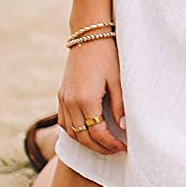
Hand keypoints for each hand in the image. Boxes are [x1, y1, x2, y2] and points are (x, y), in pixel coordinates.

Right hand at [58, 37, 127, 155]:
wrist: (88, 35)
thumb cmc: (108, 56)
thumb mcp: (118, 80)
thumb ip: (120, 106)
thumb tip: (123, 128)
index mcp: (86, 99)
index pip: (98, 133)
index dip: (111, 144)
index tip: (124, 148)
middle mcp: (70, 102)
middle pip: (83, 138)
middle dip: (100, 148)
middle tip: (116, 151)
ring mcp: (63, 99)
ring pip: (71, 133)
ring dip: (87, 142)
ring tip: (104, 145)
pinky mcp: (61, 95)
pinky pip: (64, 122)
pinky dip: (75, 132)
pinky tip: (88, 132)